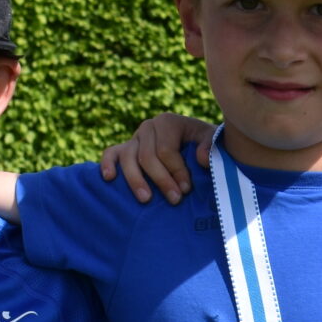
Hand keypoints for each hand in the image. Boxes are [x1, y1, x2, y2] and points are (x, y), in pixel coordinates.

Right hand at [96, 113, 213, 203]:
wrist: (196, 144)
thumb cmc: (205, 144)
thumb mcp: (213, 141)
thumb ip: (210, 146)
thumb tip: (201, 158)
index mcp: (168, 122)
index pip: (166, 150)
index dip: (176, 171)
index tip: (186, 189)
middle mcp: (149, 127)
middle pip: (147, 156)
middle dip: (161, 180)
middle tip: (174, 200)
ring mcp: (135, 137)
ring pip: (128, 157)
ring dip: (136, 180)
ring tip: (146, 200)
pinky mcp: (124, 148)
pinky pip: (111, 153)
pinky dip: (107, 164)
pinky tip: (109, 178)